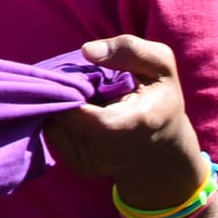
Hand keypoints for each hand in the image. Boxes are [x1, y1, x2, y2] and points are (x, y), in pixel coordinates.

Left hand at [44, 34, 207, 208]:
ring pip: (54, 121)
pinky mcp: (80, 167)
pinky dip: (62, 119)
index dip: (70, 86)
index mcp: (131, 124)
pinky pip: (54, 133)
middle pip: (61, 113)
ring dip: (62, 105)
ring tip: (87, 100)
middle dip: (64, 93)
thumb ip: (131, 50)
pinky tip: (83, 115)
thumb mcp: (160, 67)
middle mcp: (107, 151)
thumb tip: (87, 50)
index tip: (81, 74)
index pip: (78, 107)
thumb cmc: (161, 102)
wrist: (164, 151)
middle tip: (82, 83)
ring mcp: (91, 163)